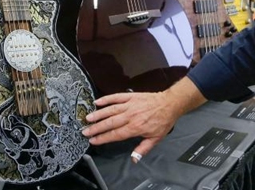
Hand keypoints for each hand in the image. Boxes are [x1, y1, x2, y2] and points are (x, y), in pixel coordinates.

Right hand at [82, 77, 206, 161]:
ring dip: (98, 114)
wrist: (169, 104)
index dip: (103, 138)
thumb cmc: (162, 121)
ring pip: (110, 110)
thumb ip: (143, 149)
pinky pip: (116, 97)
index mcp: (135, 127)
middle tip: (85, 131)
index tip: (93, 140)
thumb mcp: (155, 139)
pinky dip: (106, 99)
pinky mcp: (130, 96)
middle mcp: (130, 116)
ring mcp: (129, 105)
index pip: (115, 134)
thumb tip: (134, 159)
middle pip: (110, 123)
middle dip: (96, 128)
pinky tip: (97, 102)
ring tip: (88, 118)